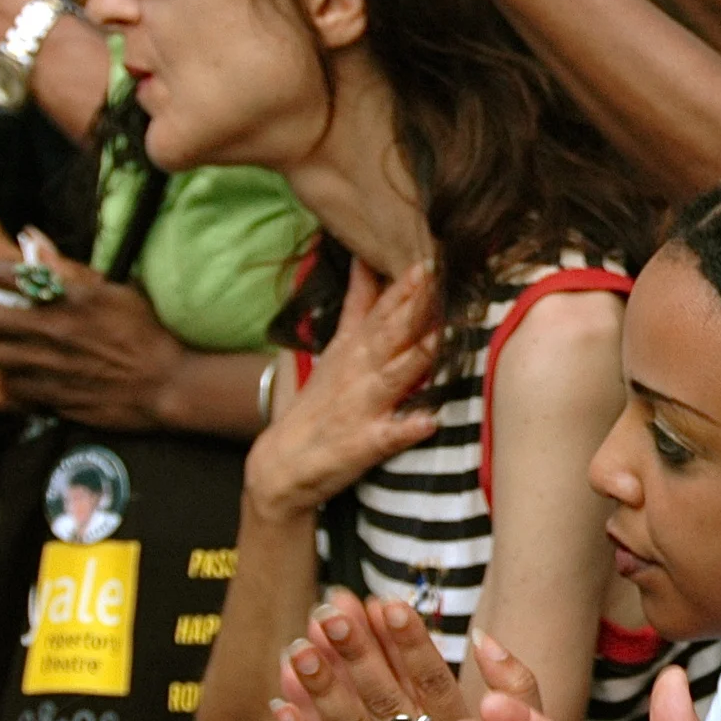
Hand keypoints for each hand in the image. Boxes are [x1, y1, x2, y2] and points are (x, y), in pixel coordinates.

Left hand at [0, 207, 189, 428]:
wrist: (168, 384)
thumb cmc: (148, 333)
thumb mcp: (118, 291)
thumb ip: (71, 270)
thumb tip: (31, 238)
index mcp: (75, 298)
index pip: (9, 275)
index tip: (2, 277)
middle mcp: (57, 330)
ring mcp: (52, 365)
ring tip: (9, 346)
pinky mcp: (53, 395)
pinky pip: (12, 385)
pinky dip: (17, 378)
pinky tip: (30, 374)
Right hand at [242, 261, 437, 516]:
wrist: (281, 465)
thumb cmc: (320, 402)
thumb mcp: (337, 347)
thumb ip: (358, 305)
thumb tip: (368, 261)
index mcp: (355, 349)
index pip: (382, 309)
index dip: (404, 284)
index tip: (428, 255)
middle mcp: (360, 372)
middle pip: (390, 333)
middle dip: (413, 305)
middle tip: (436, 274)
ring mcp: (363, 407)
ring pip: (394, 377)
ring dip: (416, 358)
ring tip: (440, 338)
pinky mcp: (366, 443)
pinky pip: (390, 436)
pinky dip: (407, 428)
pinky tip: (427, 422)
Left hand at [271, 590, 470, 720]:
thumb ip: (518, 685)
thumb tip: (482, 635)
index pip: (436, 684)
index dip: (411, 645)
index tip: (388, 604)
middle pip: (387, 702)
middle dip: (356, 655)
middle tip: (329, 613)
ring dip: (322, 691)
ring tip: (298, 649)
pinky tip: (281, 707)